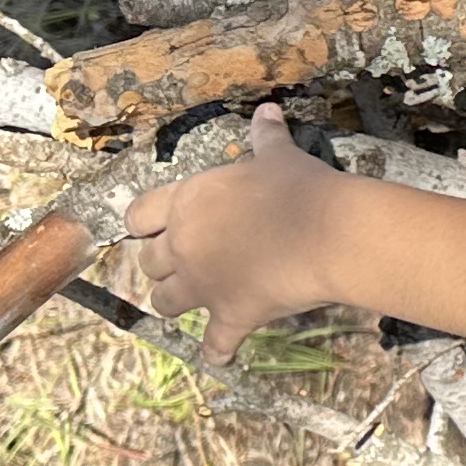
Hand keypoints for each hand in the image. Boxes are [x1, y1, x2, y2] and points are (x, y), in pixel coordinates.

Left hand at [119, 107, 357, 359]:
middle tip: (185, 262)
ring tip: (193, 300)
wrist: (328, 232)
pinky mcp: (230, 314)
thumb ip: (265, 137)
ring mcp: (203, 284)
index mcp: (186, 202)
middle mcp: (182, 245)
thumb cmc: (299, 187)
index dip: (145, 224)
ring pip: (165, 302)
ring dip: (175, 302)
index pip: (137, 215)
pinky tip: (220, 355)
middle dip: (162, 264)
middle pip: (147, 262)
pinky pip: (215, 342)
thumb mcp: (278, 157)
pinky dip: (217, 350)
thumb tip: (268, 110)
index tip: (158, 227)